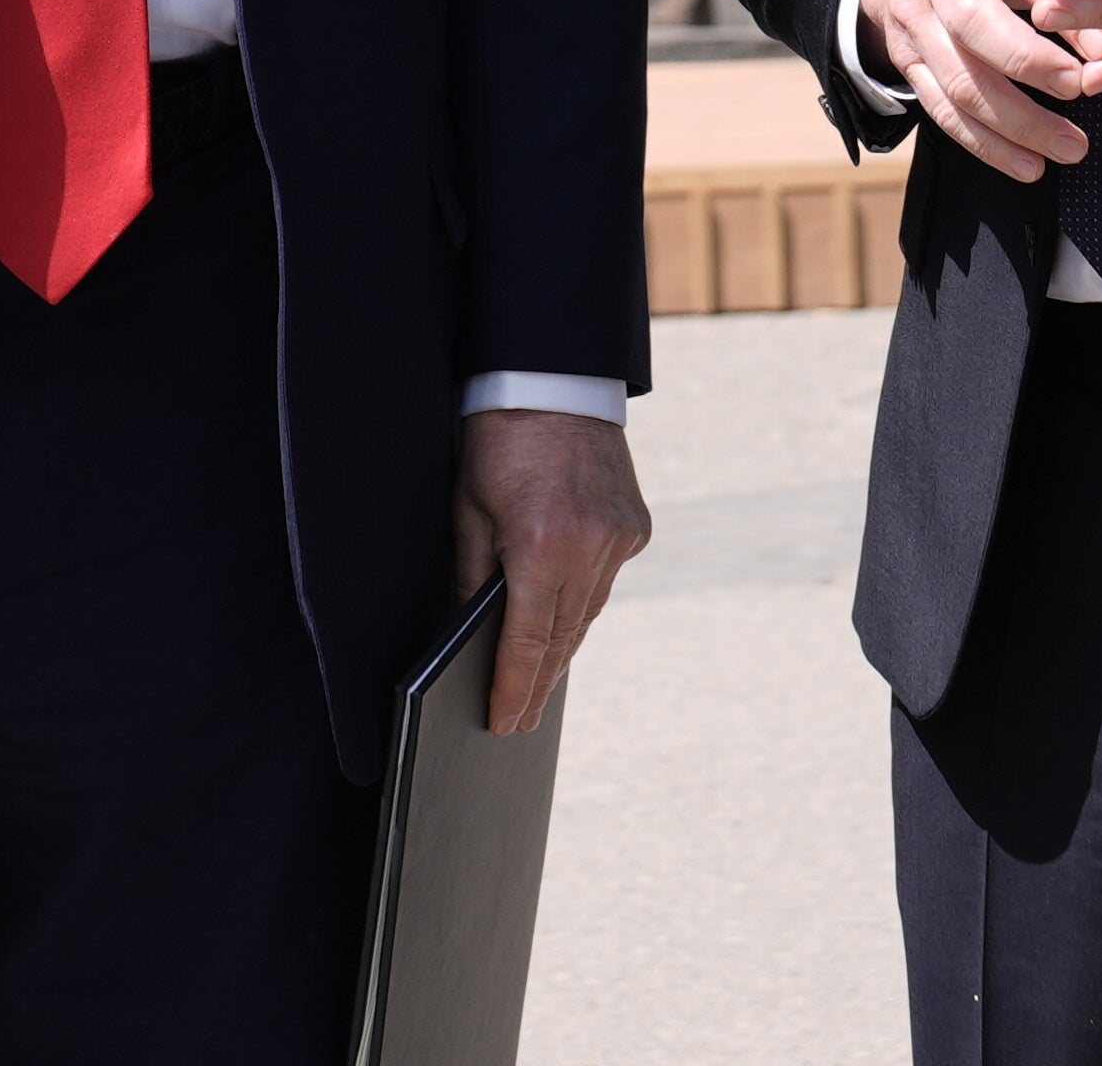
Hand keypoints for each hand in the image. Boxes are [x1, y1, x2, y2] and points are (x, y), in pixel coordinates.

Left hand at [452, 409, 648, 733]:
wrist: (554, 379)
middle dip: (540, 680)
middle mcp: (592, 547)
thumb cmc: (498, 441)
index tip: (505, 723)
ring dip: (563, 644)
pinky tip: (565, 617)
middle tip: (521, 719)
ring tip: (540, 679)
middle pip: (565, 636)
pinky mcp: (637, 524)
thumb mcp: (469, 510)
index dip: (514, 688)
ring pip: (590, 612)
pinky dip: (584, 599)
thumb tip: (464, 634)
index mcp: (542, 545)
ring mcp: (621, 536)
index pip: (528, 641)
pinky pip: (606, 578)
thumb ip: (470, 578)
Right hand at [857, 0, 1101, 181]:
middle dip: (1032, 66)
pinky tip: (1027, 165)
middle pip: (975, 24)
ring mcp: (912, 18)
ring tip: (1070, 148)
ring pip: (959, 79)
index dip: (1066, 11)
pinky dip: (986, 144)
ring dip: (1017, 123)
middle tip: (1082, 91)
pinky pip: (941, 109)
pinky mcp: (903, 58)